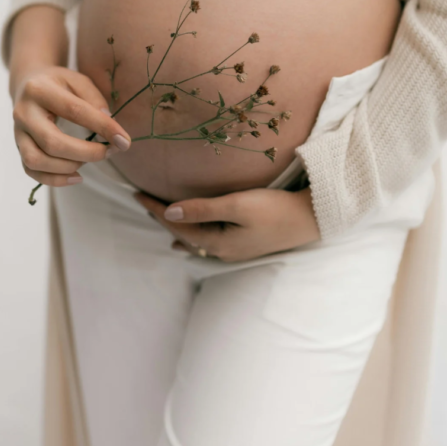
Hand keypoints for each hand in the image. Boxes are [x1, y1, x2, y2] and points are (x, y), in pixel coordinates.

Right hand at [11, 65, 131, 187]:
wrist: (27, 84)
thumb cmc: (59, 84)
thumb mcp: (78, 81)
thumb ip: (95, 100)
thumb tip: (111, 129)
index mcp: (39, 90)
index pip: (74, 111)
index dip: (102, 127)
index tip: (124, 140)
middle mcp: (23, 113)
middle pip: (52, 142)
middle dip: (86, 153)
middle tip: (108, 152)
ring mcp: (17, 133)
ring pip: (36, 161)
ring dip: (68, 167)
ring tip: (88, 161)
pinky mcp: (18, 148)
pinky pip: (31, 171)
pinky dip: (55, 180)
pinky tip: (76, 177)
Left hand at [134, 186, 320, 261]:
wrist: (310, 219)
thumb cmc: (275, 209)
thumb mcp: (236, 205)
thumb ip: (202, 209)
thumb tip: (169, 213)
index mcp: (217, 242)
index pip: (177, 225)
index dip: (156, 209)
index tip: (136, 194)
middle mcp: (222, 251)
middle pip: (183, 235)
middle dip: (162, 219)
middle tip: (142, 202)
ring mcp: (233, 250)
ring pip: (194, 241)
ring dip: (176, 230)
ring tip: (159, 222)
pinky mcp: (244, 245)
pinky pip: (208, 242)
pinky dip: (193, 237)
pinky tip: (189, 243)